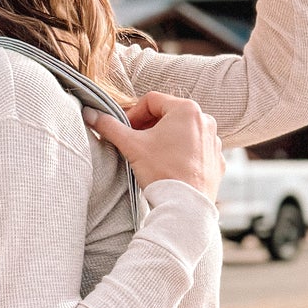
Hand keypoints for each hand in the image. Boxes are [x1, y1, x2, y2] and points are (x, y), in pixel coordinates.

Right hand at [90, 92, 224, 200]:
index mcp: (187, 110)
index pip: (152, 100)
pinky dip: (182, 154)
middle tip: (136, 142)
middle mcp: (205, 121)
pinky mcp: (217, 161)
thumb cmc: (161, 172)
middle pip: (168, 115)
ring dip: (165, 139)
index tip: (124, 130)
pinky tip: (170, 167)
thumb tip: (90, 114)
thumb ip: (109, 126)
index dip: (133, 113)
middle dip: (149, 126)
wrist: (185, 206)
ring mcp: (214, 141)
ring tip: (152, 156)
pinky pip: (195, 150)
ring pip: (183, 132)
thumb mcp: (131, 146)